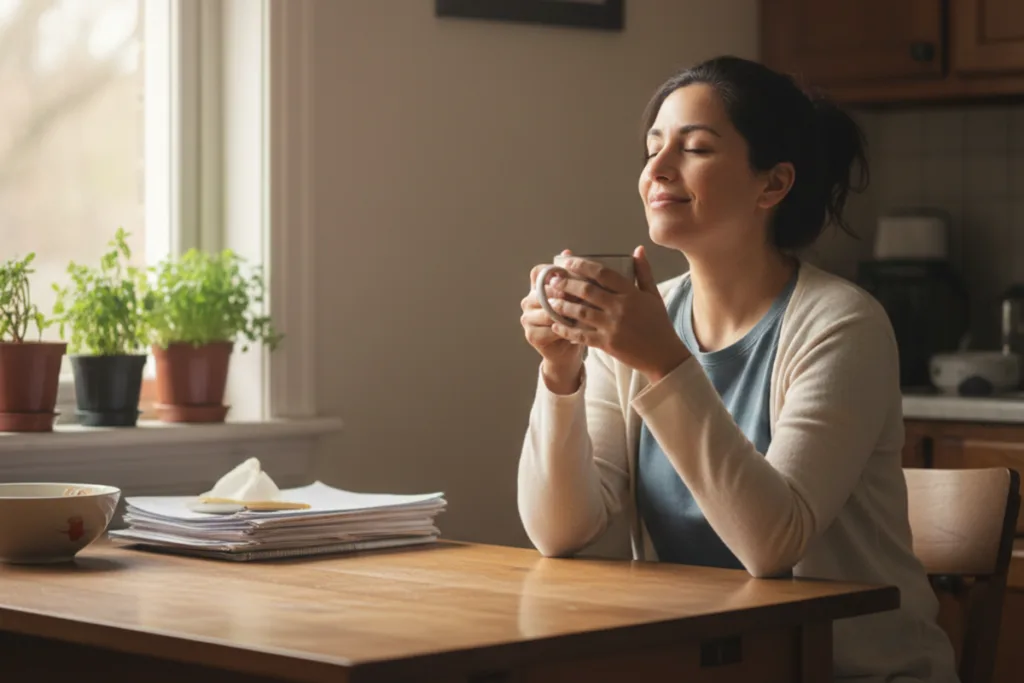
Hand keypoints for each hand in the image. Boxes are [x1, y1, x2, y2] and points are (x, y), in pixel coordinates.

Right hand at [521, 249, 584, 392]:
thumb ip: (570, 275)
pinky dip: (565, 328)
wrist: (567, 351)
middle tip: (583, 295)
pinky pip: (549, 328)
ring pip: (547, 310)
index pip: (538, 272)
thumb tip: (567, 251)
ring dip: (566, 311)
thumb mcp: (574, 296)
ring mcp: (527, 319)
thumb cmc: (573, 320)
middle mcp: (527, 301)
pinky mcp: (532, 335)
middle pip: (543, 291)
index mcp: (535, 288)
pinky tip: (578, 327)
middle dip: (564, 292)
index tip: (571, 275)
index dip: (553, 272)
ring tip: (584, 311)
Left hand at [545, 246, 690, 382]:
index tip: (568, 262)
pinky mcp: (607, 344)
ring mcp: (612, 327)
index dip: (583, 265)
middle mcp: (620, 308)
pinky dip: (567, 330)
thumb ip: (643, 272)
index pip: (603, 273)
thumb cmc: (658, 324)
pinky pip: (582, 335)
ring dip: (562, 305)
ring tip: (550, 300)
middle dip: (566, 284)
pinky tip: (556, 325)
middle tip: (553, 280)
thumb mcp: (653, 296)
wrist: (664, 356)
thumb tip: (637, 249)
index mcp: (631, 294)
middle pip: (587, 291)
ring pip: (580, 312)